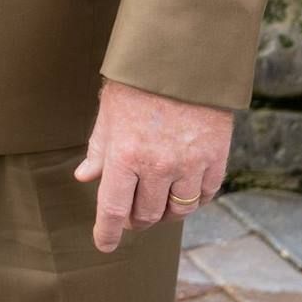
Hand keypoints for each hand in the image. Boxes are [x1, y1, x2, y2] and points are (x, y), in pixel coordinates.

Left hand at [74, 79, 231, 253]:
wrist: (185, 57)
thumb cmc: (139, 82)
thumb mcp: (110, 112)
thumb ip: (99, 149)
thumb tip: (85, 177)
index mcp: (126, 155)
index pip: (114, 210)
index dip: (107, 232)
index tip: (104, 244)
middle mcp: (158, 166)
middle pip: (146, 215)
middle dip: (135, 219)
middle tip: (130, 212)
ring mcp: (190, 165)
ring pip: (176, 211)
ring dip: (163, 212)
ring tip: (156, 201)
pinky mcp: (216, 159)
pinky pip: (205, 195)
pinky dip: (193, 199)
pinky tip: (184, 189)